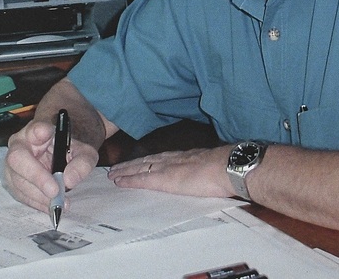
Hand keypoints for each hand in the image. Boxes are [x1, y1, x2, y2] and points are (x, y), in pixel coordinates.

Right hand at [3, 119, 98, 211]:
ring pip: (17, 180)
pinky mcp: (13, 181)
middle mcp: (20, 144)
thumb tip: (69, 181)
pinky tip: (51, 207)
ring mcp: (13, 163)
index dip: (38, 131)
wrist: (59, 154)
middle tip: (55, 191)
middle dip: (36, 176)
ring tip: (58, 203)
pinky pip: (20, 194)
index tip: (45, 132)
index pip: (35, 128)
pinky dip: (36, 203)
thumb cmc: (69, 150)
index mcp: (38, 130)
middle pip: (18, 158)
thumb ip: (82, 163)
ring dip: (38, 195)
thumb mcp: (84, 153)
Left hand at [107, 145, 234, 197]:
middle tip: (116, 168)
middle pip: (146, 160)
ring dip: (125, 170)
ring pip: (140, 167)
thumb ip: (202, 170)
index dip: (147, 161)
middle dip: (131, 164)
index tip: (137, 163)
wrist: (225, 167)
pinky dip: (129, 180)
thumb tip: (205, 176)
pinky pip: (142, 179)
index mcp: (183, 157)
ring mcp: (166, 168)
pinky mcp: (163, 179)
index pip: (160, 158)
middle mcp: (172, 159)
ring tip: (113, 174)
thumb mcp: (210, 166)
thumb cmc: (223, 169)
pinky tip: (119, 182)